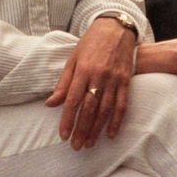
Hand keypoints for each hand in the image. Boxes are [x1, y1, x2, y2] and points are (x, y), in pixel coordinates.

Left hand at [46, 17, 136, 149]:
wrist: (115, 29)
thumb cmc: (90, 44)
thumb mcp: (72, 59)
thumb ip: (63, 83)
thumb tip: (50, 104)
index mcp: (82, 71)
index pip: (72, 100)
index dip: (67, 119)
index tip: (63, 135)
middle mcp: (98, 76)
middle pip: (88, 108)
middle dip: (81, 129)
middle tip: (76, 146)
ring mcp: (114, 79)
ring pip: (105, 110)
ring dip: (96, 129)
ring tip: (89, 144)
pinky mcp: (126, 81)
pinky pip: (122, 104)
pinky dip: (117, 121)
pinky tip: (111, 134)